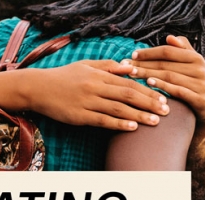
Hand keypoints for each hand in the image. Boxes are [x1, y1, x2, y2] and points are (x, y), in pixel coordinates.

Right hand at [29, 60, 169, 131]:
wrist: (38, 88)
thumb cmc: (63, 77)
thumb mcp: (86, 66)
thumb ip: (108, 66)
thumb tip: (130, 68)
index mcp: (99, 75)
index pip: (129, 83)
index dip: (148, 90)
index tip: (163, 97)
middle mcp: (95, 87)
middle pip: (128, 95)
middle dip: (149, 103)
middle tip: (167, 111)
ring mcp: (87, 102)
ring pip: (118, 109)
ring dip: (138, 116)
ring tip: (155, 122)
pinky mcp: (79, 116)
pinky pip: (102, 120)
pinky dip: (118, 124)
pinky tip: (132, 128)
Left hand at [122, 35, 204, 141]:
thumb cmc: (197, 83)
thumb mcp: (193, 66)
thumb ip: (183, 51)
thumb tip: (170, 37)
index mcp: (195, 58)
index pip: (168, 51)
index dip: (149, 52)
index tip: (132, 55)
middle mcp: (199, 68)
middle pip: (166, 64)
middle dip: (144, 64)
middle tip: (125, 66)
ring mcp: (201, 84)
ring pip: (170, 76)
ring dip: (149, 74)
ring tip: (132, 74)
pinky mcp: (201, 100)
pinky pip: (179, 91)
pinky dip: (163, 87)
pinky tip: (149, 84)